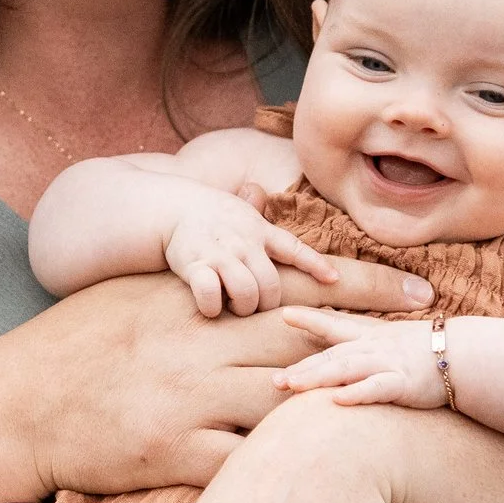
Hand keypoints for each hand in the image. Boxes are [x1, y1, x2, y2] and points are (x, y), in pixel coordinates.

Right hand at [5, 266, 431, 499]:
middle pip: (307, 337)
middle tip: (439, 342)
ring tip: (404, 410)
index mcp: (192, 299)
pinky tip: (334, 478)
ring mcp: (187, 401)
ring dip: (344, 406)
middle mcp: (197, 344)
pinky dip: (289, 470)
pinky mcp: (173, 455)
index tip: (419, 283)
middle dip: (379, 338)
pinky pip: (245, 464)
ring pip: (286, 401)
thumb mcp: (135, 292)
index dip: (361, 282)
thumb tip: (256, 222)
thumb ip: (199, 271)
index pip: (291, 281)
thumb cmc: (71, 347)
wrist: (13, 408)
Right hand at [164, 194, 339, 317]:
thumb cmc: (208, 214)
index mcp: (258, 230)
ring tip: (234, 307)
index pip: (293, 248)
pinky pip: (210, 296)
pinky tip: (210, 307)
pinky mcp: (195, 266)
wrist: (169, 207)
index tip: (334, 279)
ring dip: (242, 308)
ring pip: (245, 293)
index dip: (315, 265)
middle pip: (270, 285)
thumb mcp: (237, 209)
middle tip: (254, 306)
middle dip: (265, 303)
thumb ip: (256, 212)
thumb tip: (262, 194)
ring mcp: (220, 254)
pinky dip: (212, 308)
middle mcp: (243, 242)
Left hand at [273, 309, 443, 406]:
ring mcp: (389, 364)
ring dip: (317, 377)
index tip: (284, 314)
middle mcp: (375, 348)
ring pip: (346, 369)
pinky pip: (377, 388)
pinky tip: (337, 399)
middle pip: (332, 356)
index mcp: (373, 337)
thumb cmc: (434, 351)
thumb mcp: (397, 341)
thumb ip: (372, 344)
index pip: (336, 326)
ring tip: (291, 385)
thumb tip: (350, 354)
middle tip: (275, 380)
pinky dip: (357, 393)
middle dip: (303, 368)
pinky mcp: (404, 384)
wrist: (470, 356)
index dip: (310, 320)